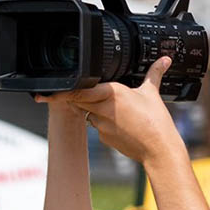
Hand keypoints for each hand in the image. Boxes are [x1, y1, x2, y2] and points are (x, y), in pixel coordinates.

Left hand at [37, 57, 181, 163]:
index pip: (79, 89)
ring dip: (94, 109)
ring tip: (117, 111)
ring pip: (88, 113)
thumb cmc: (156, 122)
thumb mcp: (153, 93)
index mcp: (112, 93)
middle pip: (78, 99)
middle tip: (77, 94)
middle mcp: (102, 108)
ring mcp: (101, 125)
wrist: (158, 149)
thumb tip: (164, 60)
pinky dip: (105, 123)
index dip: (61, 91)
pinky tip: (122, 124)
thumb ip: (154, 74)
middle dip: (77, 96)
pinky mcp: (103, 137)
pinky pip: (98, 127)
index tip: (45, 93)